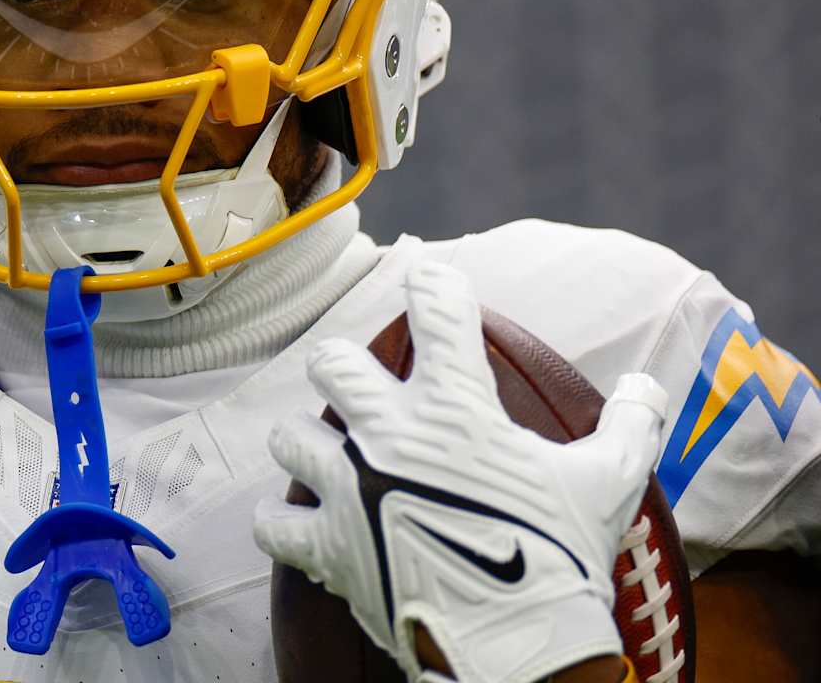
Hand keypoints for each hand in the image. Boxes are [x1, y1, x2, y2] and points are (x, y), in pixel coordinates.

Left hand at [253, 261, 667, 682]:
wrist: (518, 646)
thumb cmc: (563, 557)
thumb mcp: (610, 482)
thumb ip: (629, 426)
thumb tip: (648, 386)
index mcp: (455, 406)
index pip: (436, 309)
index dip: (431, 281)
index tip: (426, 275)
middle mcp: (388, 434)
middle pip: (331, 363)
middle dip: (342, 368)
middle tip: (360, 386)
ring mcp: (348, 488)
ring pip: (289, 437)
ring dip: (306, 445)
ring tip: (329, 459)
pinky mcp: (324, 544)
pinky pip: (272, 520)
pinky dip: (283, 523)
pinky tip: (300, 524)